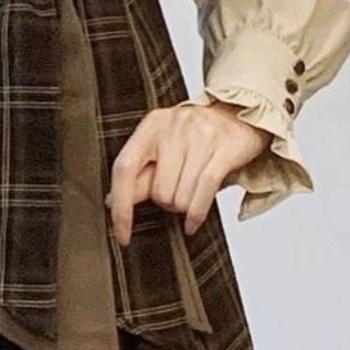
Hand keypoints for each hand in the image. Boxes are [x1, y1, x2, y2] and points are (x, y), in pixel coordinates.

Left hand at [105, 100, 272, 244]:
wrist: (238, 115)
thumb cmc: (196, 136)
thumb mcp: (163, 150)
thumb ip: (140, 176)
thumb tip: (111, 201)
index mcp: (151, 125)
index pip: (124, 168)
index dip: (120, 206)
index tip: (121, 234)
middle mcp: (174, 126)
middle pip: (158, 190)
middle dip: (166, 203)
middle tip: (176, 193)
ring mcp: (201, 135)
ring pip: (181, 196)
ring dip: (184, 206)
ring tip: (190, 194)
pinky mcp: (225, 148)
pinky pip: (204, 191)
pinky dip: (196, 214)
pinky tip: (192, 223)